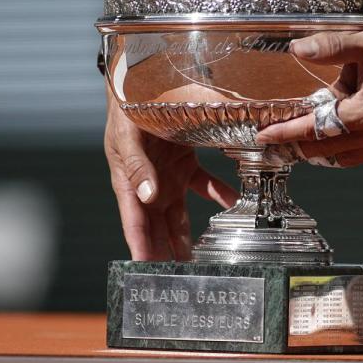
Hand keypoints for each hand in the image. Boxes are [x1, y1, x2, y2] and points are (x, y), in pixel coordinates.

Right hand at [104, 93, 237, 259]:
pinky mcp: (186, 165)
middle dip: (166, 251)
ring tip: (201, 258)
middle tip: (179, 277)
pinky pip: (206, 185)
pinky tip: (236, 204)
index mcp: (128, 183)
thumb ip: (137, 167)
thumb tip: (146, 196)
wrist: (141, 86)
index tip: (147, 270)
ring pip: (180, 214)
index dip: (141, 247)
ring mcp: (168, 177)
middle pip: (157, 227)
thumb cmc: (126, 113)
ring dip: (189, 235)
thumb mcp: (126, 139)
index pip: (134, 222)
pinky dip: (221, 195)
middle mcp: (149, 186)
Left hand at [255, 6, 362, 165]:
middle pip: (329, 149)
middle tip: (277, 142)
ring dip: (325, 151)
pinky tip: (343, 136)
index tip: (265, 135)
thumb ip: (331, 48)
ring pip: (351, 155)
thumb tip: (299, 49)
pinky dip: (350, 149)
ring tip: (305, 144)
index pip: (316, 128)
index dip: (287, 132)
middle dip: (300, 146)